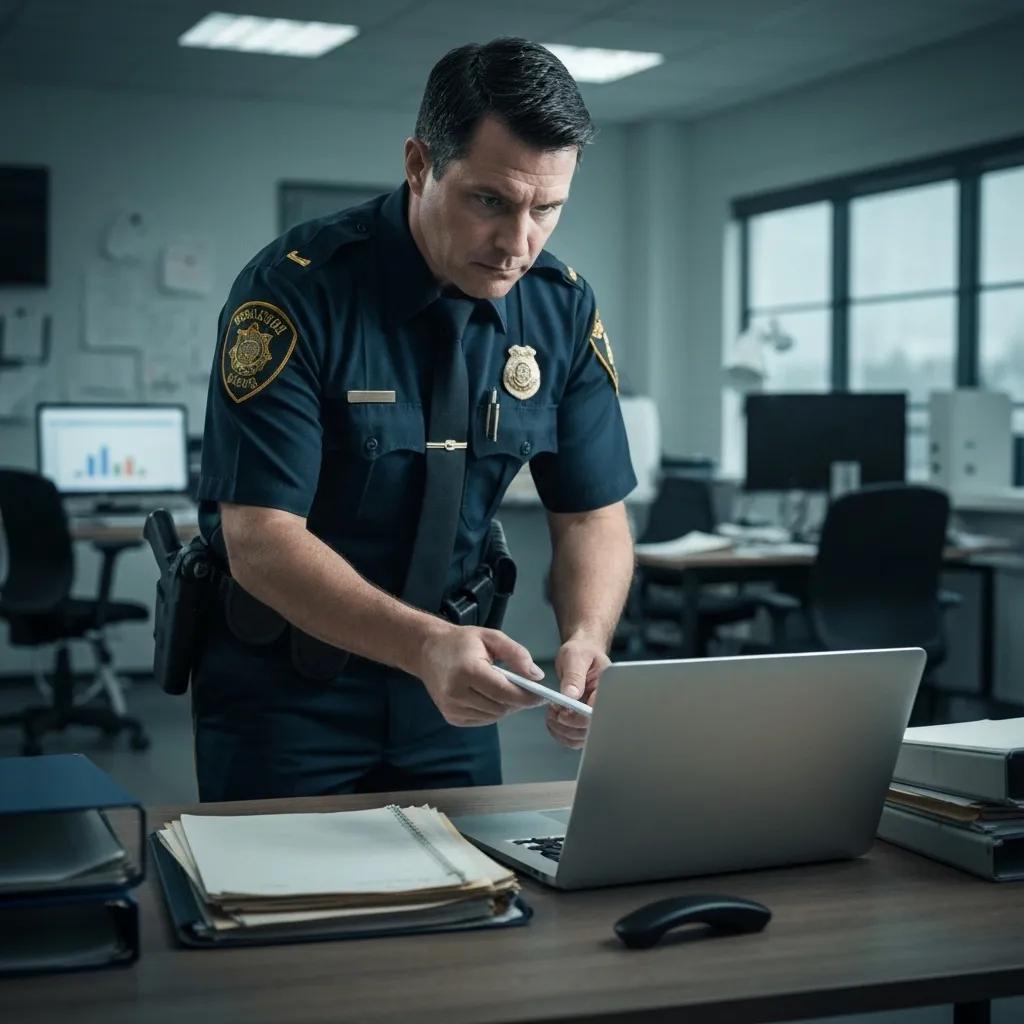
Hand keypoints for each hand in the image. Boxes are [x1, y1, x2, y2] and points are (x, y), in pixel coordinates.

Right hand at [417, 625, 545, 725]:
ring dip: (506, 706)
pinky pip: (482, 719)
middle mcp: (457, 693)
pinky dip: (492, 711)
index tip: (542, 696)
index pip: (504, 691)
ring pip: (493, 716)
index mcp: (468, 670)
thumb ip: (516, 654)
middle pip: (501, 706)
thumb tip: (537, 676)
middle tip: (529, 692)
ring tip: (508, 691)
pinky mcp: (451, 717)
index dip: (526, 697)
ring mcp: (452, 708)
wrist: (428, 650)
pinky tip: (490, 696)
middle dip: (518, 701)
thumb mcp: (492, 637)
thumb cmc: (462, 642)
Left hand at [546, 635, 609, 748]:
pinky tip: (553, 722)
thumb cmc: (582, 652)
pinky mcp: (586, 719)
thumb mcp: (575, 657)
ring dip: (563, 732)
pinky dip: (562, 734)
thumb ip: (573, 676)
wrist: (583, 653)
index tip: (562, 713)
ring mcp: (595, 714)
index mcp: (607, 689)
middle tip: (554, 713)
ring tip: (552, 716)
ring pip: (583, 738)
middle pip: (591, 730)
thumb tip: (571, 695)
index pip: (598, 713)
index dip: (578, 718)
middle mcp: (604, 705)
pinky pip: (576, 736)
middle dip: (568, 726)